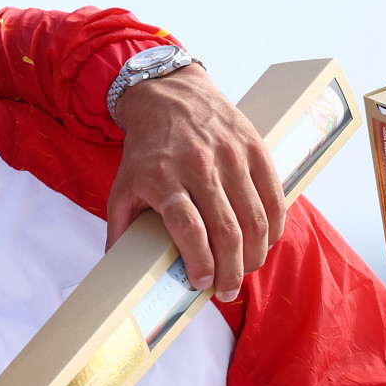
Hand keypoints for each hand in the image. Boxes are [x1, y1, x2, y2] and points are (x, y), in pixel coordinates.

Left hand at [109, 64, 286, 302]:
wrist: (169, 94)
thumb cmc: (146, 149)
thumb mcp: (122, 184)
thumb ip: (119, 226)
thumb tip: (112, 266)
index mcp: (163, 178)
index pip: (188, 227)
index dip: (199, 261)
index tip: (200, 283)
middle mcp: (199, 166)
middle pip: (226, 229)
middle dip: (231, 270)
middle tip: (227, 291)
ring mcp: (231, 156)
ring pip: (254, 218)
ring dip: (254, 255)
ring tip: (246, 272)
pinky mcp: (255, 148)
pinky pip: (273, 196)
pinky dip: (273, 227)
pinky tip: (264, 243)